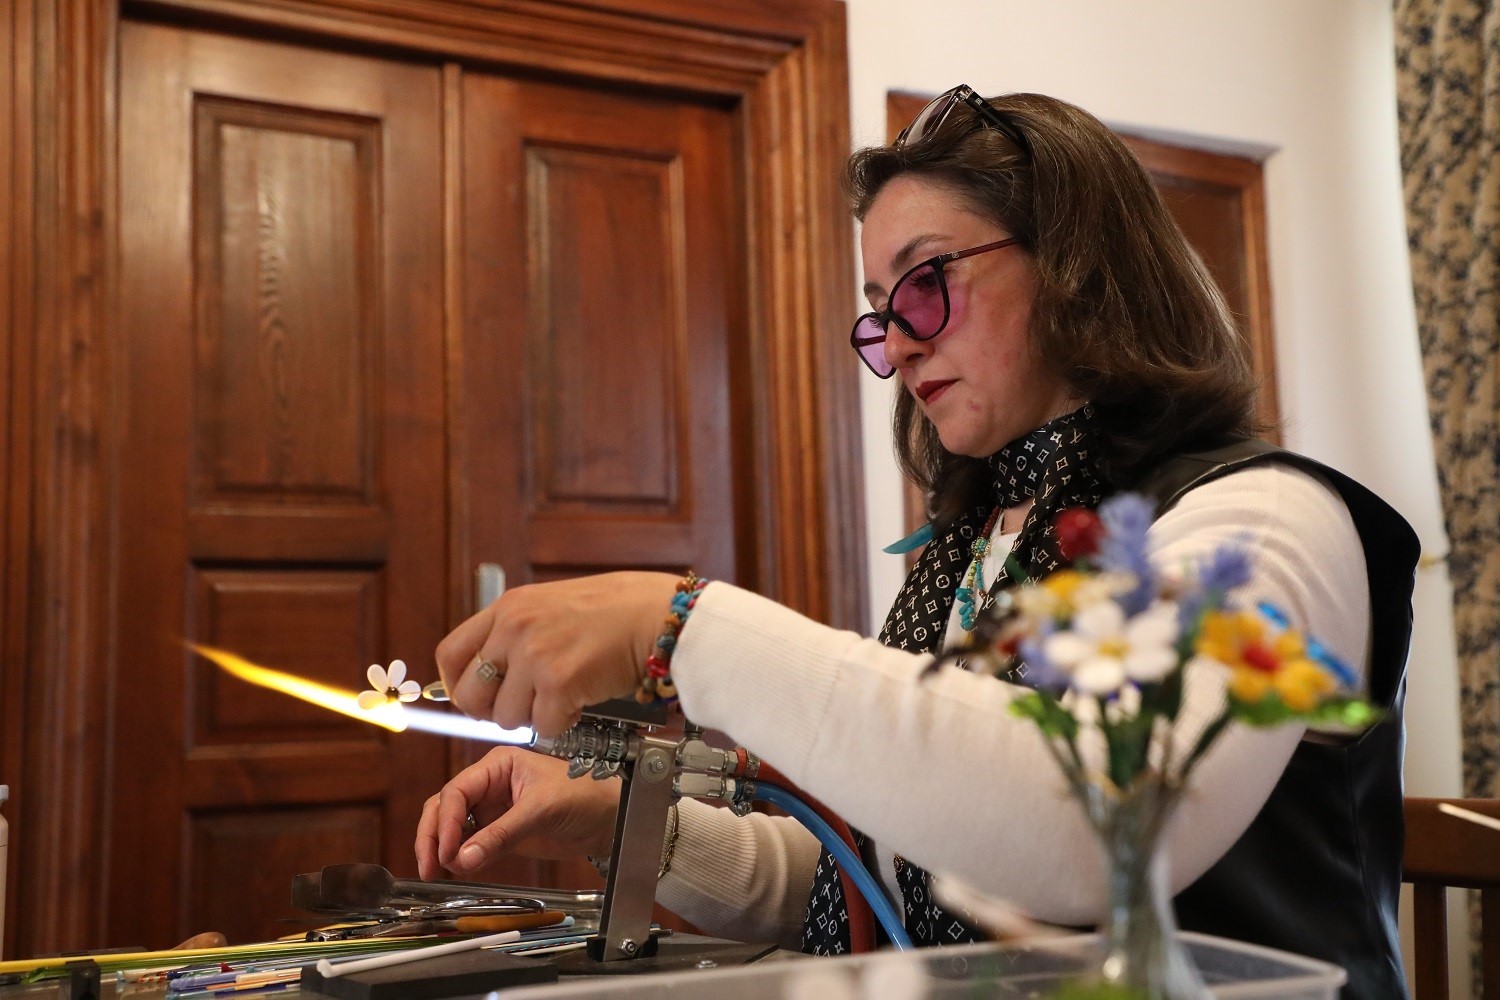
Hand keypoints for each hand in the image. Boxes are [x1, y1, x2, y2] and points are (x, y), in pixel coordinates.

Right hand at [414, 746, 620, 878]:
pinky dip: (460, 857)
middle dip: (433, 835)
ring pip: (452, 827)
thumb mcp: (542, 809)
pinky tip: (458, 869)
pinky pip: (470, 843)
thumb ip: (503, 833)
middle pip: (445, 807)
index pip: (458, 791)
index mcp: (498, 765)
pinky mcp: (501, 831)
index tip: (446, 849)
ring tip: (441, 872)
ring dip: (442, 848)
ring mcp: (493, 809)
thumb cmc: (585, 794)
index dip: (446, 821)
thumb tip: (465, 858)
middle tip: (430, 866)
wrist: (610, 816)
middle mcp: (489, 785)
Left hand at [435, 571, 679, 735]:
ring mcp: (535, 655)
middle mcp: (514, 628)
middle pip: (469, 695)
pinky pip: (544, 726)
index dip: (458, 685)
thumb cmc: (619, 610)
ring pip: (506, 718)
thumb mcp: (553, 605)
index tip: (478, 697)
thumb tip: (492, 671)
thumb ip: (519, 632)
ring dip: (535, 717)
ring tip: (565, 696)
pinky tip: (584, 701)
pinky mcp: (560, 683)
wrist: (661, 615)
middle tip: (524, 707)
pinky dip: (565, 723)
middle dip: (494, 711)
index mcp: (509, 606)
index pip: (450, 653)